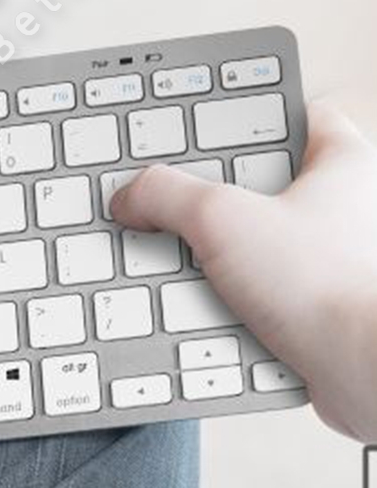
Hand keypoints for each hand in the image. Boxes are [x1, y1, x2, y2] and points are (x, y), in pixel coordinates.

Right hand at [111, 99, 376, 441]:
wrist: (361, 370)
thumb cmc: (327, 287)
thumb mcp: (221, 218)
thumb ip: (165, 195)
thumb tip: (133, 196)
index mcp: (341, 164)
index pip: (288, 117)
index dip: (241, 120)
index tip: (199, 129)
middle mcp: (341, 209)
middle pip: (257, 183)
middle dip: (210, 198)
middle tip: (175, 203)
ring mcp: (327, 260)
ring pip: (252, 242)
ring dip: (213, 254)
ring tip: (185, 260)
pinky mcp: (313, 306)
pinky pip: (254, 291)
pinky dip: (225, 297)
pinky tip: (203, 303)